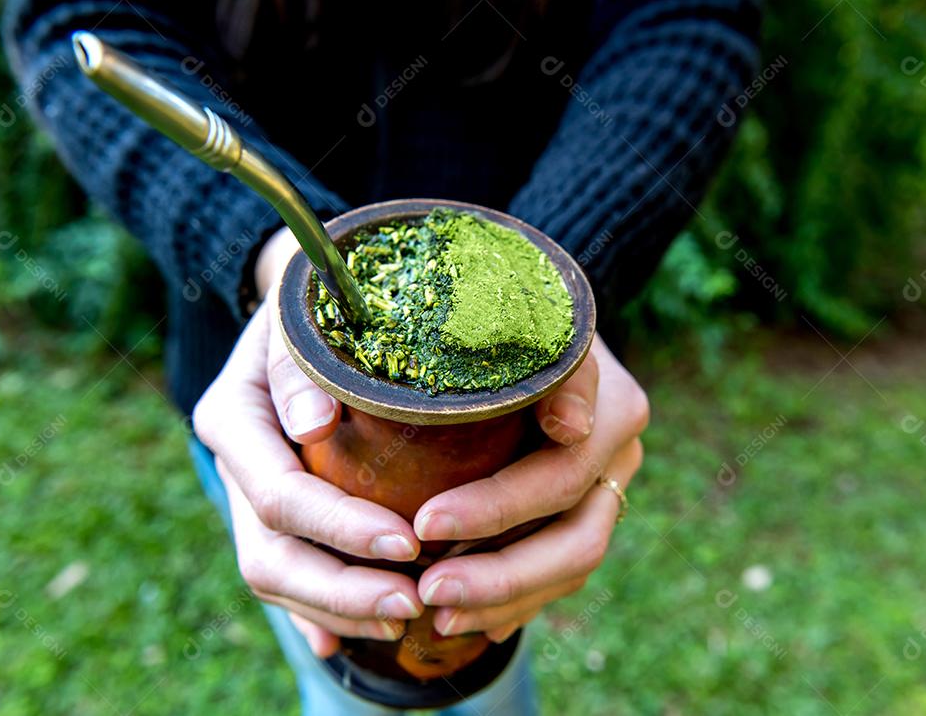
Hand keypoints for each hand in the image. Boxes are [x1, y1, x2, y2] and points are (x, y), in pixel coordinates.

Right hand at [193, 228, 423, 656]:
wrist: (300, 308)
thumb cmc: (318, 306)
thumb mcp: (306, 318)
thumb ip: (300, 366)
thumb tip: (312, 424)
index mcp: (233, 418)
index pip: (281, 496)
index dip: (341, 529)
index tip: (407, 545)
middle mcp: (234, 466)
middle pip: (270, 555)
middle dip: (339, 591)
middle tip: (411, 606)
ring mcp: (247, 496)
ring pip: (276, 575)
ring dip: (338, 609)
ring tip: (404, 621)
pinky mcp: (271, 515)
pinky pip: (288, 574)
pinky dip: (317, 613)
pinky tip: (348, 643)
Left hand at [413, 336, 648, 641]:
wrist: (514, 308)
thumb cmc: (466, 307)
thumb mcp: (438, 316)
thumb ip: (388, 360)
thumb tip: (310, 424)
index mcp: (600, 387)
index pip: (560, 465)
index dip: (498, 506)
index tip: (425, 523)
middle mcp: (615, 437)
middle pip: (579, 535)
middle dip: (502, 574)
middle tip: (427, 591)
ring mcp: (611, 475)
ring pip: (575, 563)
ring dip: (507, 598)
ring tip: (436, 617)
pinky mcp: (591, 503)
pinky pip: (564, 569)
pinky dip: (516, 598)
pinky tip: (463, 618)